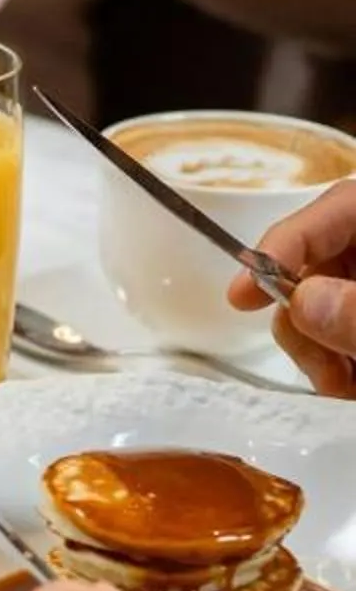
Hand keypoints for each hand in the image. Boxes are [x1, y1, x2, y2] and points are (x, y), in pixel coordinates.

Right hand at [229, 179, 355, 396]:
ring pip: (320, 307)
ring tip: (344, 385)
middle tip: (318, 364)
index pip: (341, 205)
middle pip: (321, 263)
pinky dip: (331, 366)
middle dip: (302, 318)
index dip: (286, 243)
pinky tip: (348, 385)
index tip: (244, 295)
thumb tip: (304, 302)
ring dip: (316, 352)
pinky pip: (333, 338)